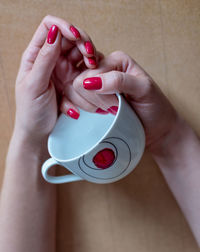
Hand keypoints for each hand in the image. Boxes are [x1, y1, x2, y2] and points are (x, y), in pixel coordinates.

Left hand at [14, 15, 95, 144]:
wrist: (40, 133)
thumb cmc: (31, 111)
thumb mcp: (34, 85)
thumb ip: (44, 59)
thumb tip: (54, 32)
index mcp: (35, 56)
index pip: (49, 27)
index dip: (64, 26)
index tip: (76, 36)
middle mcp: (51, 59)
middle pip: (69, 38)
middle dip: (82, 42)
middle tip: (90, 56)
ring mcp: (64, 69)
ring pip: (81, 53)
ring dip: (89, 57)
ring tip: (92, 68)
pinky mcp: (74, 81)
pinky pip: (87, 70)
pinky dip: (92, 72)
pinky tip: (91, 79)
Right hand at [71, 51, 178, 153]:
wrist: (156, 127)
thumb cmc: (154, 107)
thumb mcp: (143, 90)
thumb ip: (119, 81)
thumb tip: (90, 82)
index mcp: (115, 60)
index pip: (89, 74)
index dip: (101, 94)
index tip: (118, 103)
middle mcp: (102, 68)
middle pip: (78, 83)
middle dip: (96, 100)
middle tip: (115, 106)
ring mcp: (94, 84)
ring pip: (72, 92)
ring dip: (91, 106)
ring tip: (110, 110)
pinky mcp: (89, 98)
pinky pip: (72, 101)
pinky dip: (82, 109)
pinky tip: (97, 112)